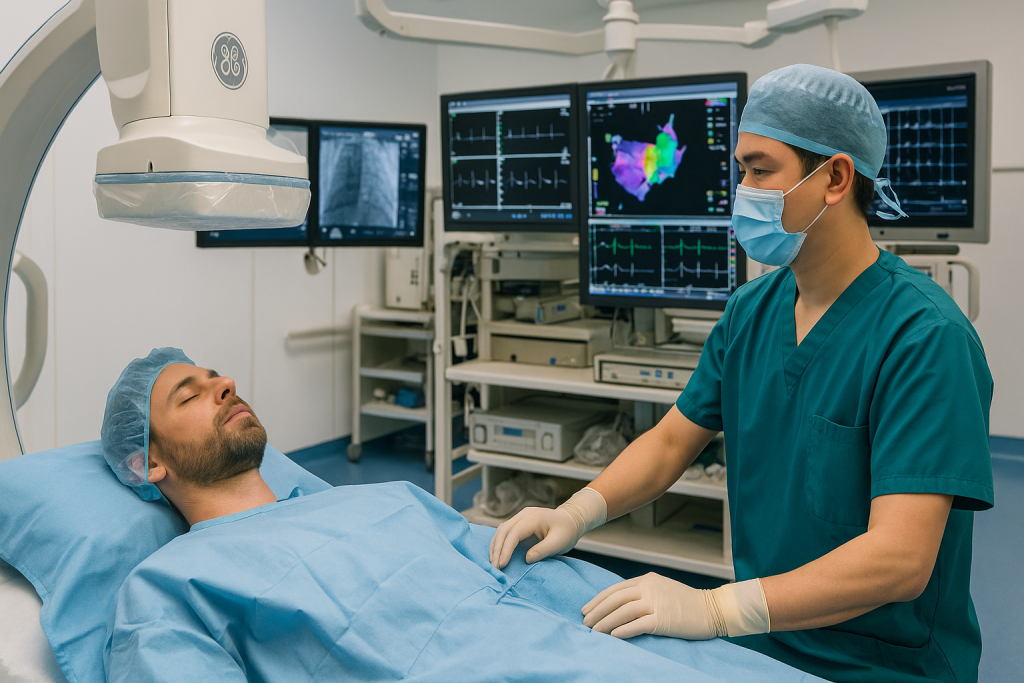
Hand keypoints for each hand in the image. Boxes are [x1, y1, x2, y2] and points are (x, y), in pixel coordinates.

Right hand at [489, 507, 579, 568]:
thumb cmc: (567, 531)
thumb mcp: (560, 542)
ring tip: (493, 563)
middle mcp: (523, 515)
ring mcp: (520, 517)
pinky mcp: (519, 523)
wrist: (571, 519)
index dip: (506, 549)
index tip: (502, 564)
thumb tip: (527, 559)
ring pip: (501, 530)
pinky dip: (499, 543)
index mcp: (533, 518)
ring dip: (495, 546)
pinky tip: (497, 555)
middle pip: (503, 530)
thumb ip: (544, 550)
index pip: (514, 533)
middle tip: (494, 567)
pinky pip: (505, 532)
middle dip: (497, 549)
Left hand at [582, 573, 725, 639]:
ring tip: (594, 631)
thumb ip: (643, 592)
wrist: (712, 609)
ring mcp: (656, 603)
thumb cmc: (687, 602)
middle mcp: (649, 588)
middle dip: (597, 611)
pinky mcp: (662, 619)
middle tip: (584, 622)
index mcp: (646, 580)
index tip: (586, 609)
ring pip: (622, 611)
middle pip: (615, 599)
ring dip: (605, 622)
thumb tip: (620, 604)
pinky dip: (622, 630)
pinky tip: (612, 636)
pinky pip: (636, 625)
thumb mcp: (662, 589)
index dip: (598, 600)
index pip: (615, 589)